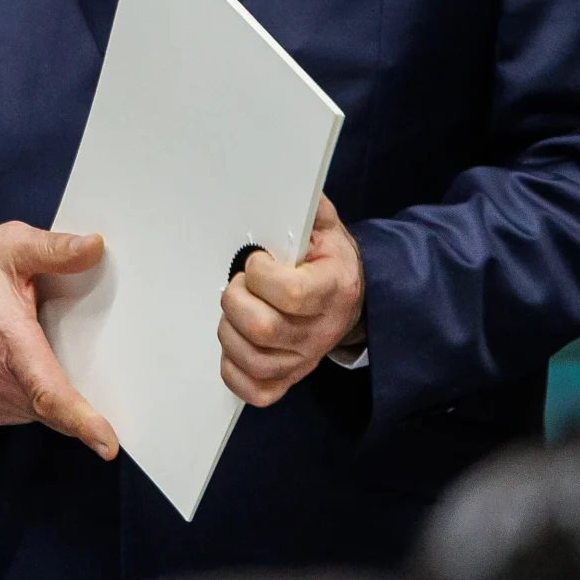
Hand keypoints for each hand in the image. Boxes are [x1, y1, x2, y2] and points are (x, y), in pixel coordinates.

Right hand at [0, 223, 118, 460]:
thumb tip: (94, 247)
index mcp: (9, 342)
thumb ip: (54, 249)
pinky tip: (25, 365)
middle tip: (68, 344)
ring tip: (35, 346)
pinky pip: (24, 413)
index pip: (49, 394)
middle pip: (55, 407)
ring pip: (42, 413)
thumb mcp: (7, 246)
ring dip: (53, 392)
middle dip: (79, 392)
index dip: (81, 422)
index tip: (106, 442)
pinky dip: (34, 397)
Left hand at [218, 194, 366, 406]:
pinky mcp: (289, 379)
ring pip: (252, 359)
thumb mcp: (324, 227)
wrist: (350, 298)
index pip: (291, 294)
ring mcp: (304, 360)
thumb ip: (308, 209)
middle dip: (236, 298)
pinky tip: (235, 344)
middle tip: (241, 283)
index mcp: (333, 289)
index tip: (257, 260)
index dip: (261, 275)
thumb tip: (288, 189)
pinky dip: (233, 370)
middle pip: (262, 328)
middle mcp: (320, 330)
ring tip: (237, 308)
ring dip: (229, 330)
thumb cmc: (327, 260)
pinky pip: (255, 390)